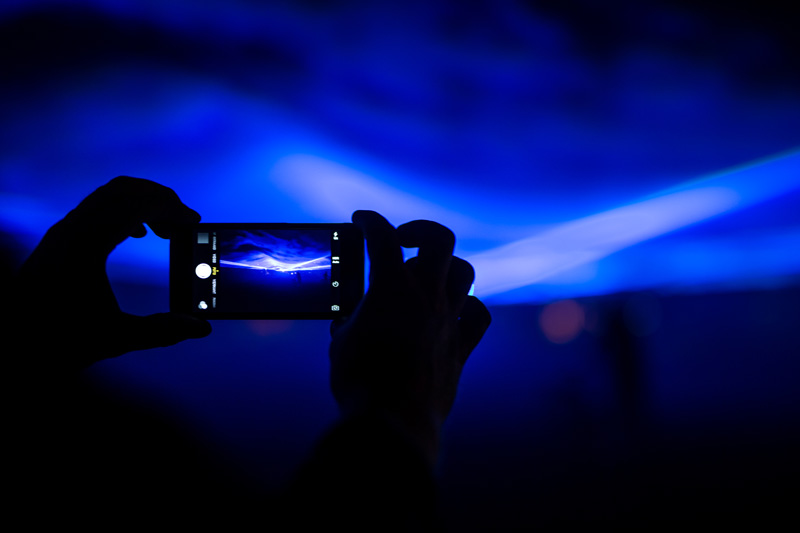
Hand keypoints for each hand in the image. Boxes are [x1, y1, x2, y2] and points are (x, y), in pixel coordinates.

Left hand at [13, 176, 210, 371]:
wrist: (12, 344)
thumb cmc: (55, 341)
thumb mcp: (114, 339)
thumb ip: (161, 331)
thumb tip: (199, 328)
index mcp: (85, 246)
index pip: (135, 205)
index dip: (170, 207)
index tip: (193, 221)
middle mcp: (72, 231)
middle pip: (123, 190)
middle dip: (159, 199)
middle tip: (183, 222)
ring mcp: (63, 232)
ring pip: (109, 196)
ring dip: (141, 203)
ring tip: (165, 229)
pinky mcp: (61, 239)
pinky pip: (97, 209)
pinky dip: (124, 211)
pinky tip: (136, 235)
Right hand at [329, 211, 490, 460]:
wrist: (393, 421)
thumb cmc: (360, 379)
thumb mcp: (341, 340)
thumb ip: (349, 318)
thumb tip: (350, 316)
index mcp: (390, 287)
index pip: (381, 236)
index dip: (370, 221)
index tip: (362, 220)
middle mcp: (426, 296)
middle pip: (439, 240)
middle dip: (419, 230)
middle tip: (402, 241)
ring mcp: (448, 320)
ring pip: (464, 273)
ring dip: (445, 267)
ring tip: (425, 277)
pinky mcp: (461, 347)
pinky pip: (478, 316)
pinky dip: (468, 307)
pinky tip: (454, 311)